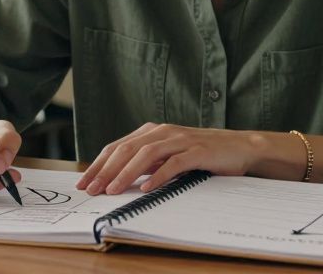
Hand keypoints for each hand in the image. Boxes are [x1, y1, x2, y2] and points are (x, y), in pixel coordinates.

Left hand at [77, 123, 254, 195]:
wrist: (237, 147)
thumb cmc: (200, 153)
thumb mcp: (168, 156)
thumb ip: (146, 163)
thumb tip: (116, 178)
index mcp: (152, 131)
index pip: (118, 147)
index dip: (98, 164)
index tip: (84, 182)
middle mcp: (163, 131)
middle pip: (127, 149)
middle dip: (106, 170)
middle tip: (91, 189)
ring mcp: (180, 139)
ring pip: (146, 154)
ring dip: (127, 173)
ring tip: (112, 190)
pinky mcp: (197, 151)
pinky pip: (174, 163)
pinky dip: (158, 176)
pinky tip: (146, 188)